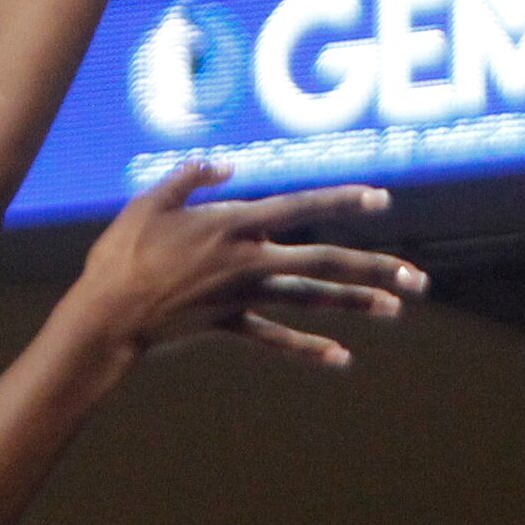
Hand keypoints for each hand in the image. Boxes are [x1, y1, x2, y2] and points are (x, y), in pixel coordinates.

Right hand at [70, 161, 426, 368]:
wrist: (107, 314)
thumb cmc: (122, 253)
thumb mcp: (150, 200)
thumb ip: (190, 178)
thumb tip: (226, 166)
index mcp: (233, 224)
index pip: (301, 207)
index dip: (342, 201)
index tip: (381, 199)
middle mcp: (249, 260)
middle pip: (324, 262)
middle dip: (373, 268)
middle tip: (417, 280)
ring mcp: (242, 296)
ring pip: (309, 298)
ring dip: (355, 303)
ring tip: (396, 309)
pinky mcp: (229, 324)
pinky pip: (275, 338)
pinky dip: (307, 348)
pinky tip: (341, 358)